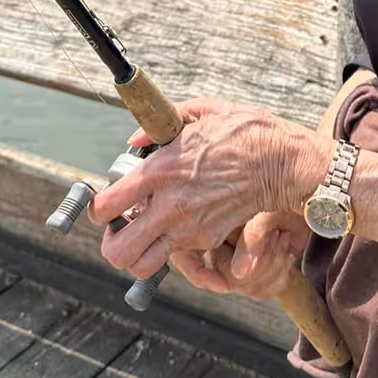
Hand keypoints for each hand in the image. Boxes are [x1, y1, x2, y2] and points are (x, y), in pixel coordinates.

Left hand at [86, 98, 326, 283]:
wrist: (281, 162)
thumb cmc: (242, 132)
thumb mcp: (200, 112)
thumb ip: (159, 126)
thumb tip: (134, 141)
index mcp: (159, 172)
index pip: (106, 206)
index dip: (97, 208)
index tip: (104, 203)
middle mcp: (169, 207)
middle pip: (117, 252)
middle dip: (111, 243)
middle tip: (119, 228)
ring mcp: (188, 229)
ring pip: (141, 266)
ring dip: (137, 255)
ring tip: (143, 235)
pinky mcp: (207, 240)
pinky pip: (176, 258)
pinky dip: (171, 250)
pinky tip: (177, 228)